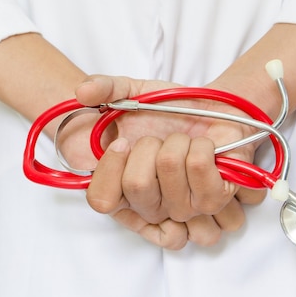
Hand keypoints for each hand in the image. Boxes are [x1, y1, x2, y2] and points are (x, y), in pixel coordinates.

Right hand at [68, 75, 265, 248]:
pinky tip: (204, 148)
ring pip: (169, 171)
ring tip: (183, 142)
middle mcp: (149, 205)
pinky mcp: (212, 200)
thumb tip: (82, 92)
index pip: (102, 201)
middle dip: (149, 145)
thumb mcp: (130, 93)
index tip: (122, 140)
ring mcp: (181, 208)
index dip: (110, 169)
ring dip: (178, 142)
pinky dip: (202, 146)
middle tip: (159, 139)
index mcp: (122, 189)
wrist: (213, 110)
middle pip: (137, 186)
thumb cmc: (169, 111)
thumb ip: (102, 88)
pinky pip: (200, 169)